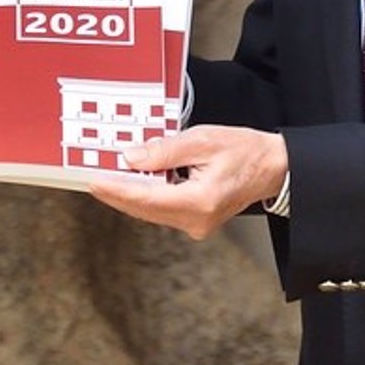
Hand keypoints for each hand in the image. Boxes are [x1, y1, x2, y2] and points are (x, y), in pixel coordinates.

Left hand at [86, 125, 287, 240]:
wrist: (273, 167)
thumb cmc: (245, 151)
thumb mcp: (203, 139)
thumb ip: (164, 151)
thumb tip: (131, 158)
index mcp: (200, 201)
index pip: (147, 198)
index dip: (117, 189)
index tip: (94, 180)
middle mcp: (196, 220)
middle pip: (144, 209)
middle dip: (116, 193)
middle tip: (91, 178)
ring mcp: (196, 224)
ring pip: (151, 211)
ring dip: (129, 195)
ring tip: (106, 177)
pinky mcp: (196, 221)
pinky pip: (162, 210)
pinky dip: (145, 196)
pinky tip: (133, 182)